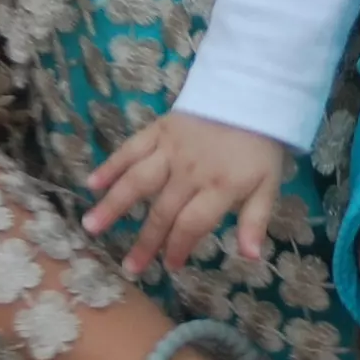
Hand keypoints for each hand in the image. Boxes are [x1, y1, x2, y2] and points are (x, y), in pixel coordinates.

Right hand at [81, 114, 287, 274]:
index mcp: (218, 186)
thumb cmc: (259, 145)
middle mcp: (189, 171)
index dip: (179, 248)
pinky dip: (111, 165)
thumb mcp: (268, 185)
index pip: (191, 224)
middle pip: (162, 211)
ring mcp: (170, 149)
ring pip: (137, 181)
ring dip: (114, 205)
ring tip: (91, 226)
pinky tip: (93, 183)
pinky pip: (131, 149)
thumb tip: (250, 258)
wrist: (250, 92)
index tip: (171, 267)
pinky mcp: (159, 129)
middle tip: (129, 268)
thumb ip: (256, 220)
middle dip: (145, 242)